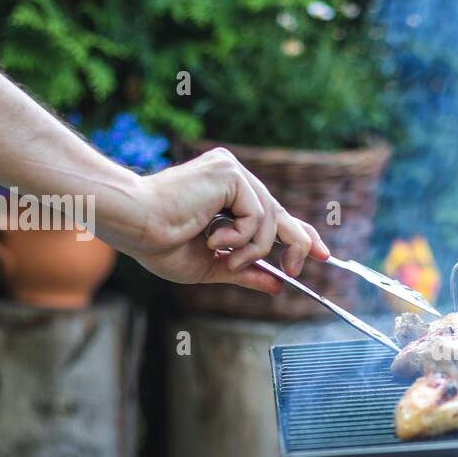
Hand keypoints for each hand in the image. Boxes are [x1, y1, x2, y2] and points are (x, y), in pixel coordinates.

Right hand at [127, 148, 329, 295]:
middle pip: (280, 212)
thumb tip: (277, 285)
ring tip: (225, 256)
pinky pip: (259, 216)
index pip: (273, 212)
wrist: (136, 226)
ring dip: (253, 250)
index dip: (300, 233)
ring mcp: (232, 171)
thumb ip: (245, 271)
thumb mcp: (212, 266)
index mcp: (225, 194)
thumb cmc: (158, 243)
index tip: (321, 253)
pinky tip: (215, 238)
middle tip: (297, 269)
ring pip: (271, 220)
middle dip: (298, 243)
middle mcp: (231, 176)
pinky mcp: (230, 173)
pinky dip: (244, 237)